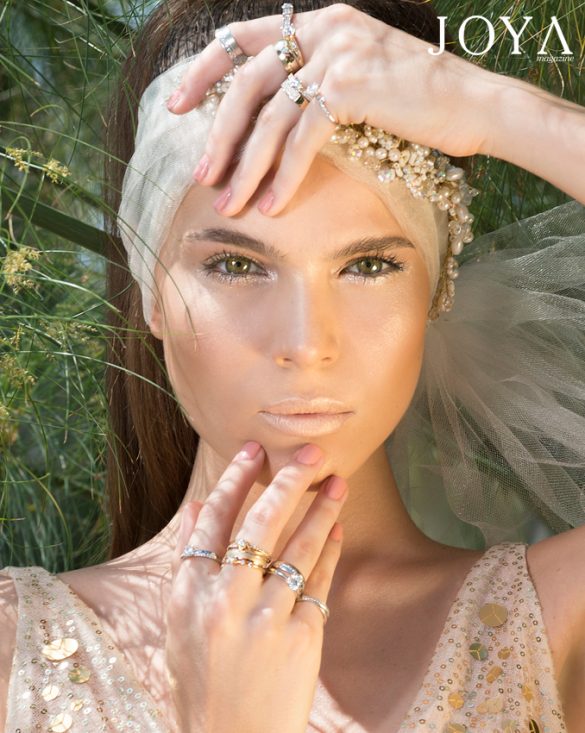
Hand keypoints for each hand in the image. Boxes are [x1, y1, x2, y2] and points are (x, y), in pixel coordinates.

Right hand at [165, 441, 346, 732]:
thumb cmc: (201, 684)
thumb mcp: (179, 626)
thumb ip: (189, 564)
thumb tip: (199, 507)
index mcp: (188, 595)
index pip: (213, 520)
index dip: (235, 480)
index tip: (252, 450)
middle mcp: (225, 601)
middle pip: (260, 523)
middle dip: (286, 480)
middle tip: (309, 451)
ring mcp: (265, 618)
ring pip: (297, 546)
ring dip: (320, 509)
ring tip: (337, 482)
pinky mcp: (301, 637)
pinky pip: (319, 581)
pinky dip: (329, 551)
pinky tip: (338, 528)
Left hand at [166, 3, 496, 216]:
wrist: (474, 104)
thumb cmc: (418, 101)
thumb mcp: (358, 78)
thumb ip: (316, 84)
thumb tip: (274, 123)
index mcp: (319, 21)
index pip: (244, 37)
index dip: (204, 70)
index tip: (176, 104)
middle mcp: (324, 28)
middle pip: (247, 82)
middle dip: (220, 136)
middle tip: (203, 175)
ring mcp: (338, 53)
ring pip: (271, 117)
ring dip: (246, 167)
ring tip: (231, 204)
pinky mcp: (351, 86)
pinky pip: (302, 139)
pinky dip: (284, 177)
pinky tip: (274, 206)